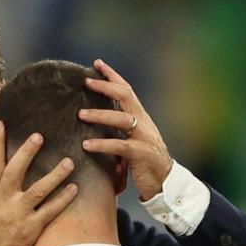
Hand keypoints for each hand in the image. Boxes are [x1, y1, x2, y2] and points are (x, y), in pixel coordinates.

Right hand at [0, 121, 77, 245]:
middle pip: (15, 170)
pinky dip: (63, 199)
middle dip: (26, 151)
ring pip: (38, 189)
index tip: (1, 123)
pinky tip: (75, 189)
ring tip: (69, 161)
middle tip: (39, 135)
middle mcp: (3, 201)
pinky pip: (50, 210)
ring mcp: (18, 214)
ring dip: (55, 174)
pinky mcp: (31, 228)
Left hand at [80, 59, 172, 200]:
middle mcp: (143, 123)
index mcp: (140, 117)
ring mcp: (143, 137)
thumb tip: (97, 119)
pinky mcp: (140, 154)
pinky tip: (86, 144)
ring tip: (80, 114)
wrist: (165, 182)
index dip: (112, 76)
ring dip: (100, 115)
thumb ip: (119, 129)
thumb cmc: (145, 161)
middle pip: (126, 96)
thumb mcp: (133, 139)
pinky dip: (102, 144)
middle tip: (86, 81)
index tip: (97, 63)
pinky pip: (119, 146)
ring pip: (122, 119)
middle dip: (106, 86)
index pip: (126, 90)